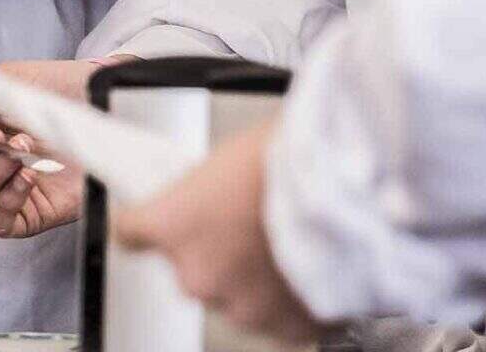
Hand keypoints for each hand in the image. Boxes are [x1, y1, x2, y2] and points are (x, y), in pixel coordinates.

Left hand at [112, 123, 324, 342]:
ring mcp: (244, 306)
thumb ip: (206, 191)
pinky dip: (292, 299)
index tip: (154, 221)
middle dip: (216, 254)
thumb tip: (208, 196)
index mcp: (172, 226)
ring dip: (254, 280)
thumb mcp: (230, 158)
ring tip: (286, 245)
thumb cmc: (294, 158)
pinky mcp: (289, 328)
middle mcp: (198, 274)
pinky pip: (281, 319)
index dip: (148, 226)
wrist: (354, 189)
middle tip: (248, 226)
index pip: (131, 234)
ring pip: (236, 299)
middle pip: (191, 271)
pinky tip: (308, 267)